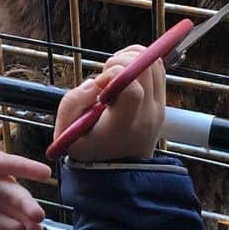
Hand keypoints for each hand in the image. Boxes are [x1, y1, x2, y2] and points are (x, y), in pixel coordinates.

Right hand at [53, 46, 165, 161]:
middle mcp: (147, 115)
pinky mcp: (162, 102)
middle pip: (145, 69)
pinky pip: (158, 69)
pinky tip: (123, 72)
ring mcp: (159, 108)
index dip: (114, 75)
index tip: (98, 84)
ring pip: (154, 64)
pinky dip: (140, 61)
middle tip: (104, 78)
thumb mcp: (66, 134)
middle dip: (120, 62)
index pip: (133, 89)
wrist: (117, 171)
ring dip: (131, 58)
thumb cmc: (90, 150)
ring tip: (113, 73)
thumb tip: (95, 82)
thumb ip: (72, 103)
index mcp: (124, 125)